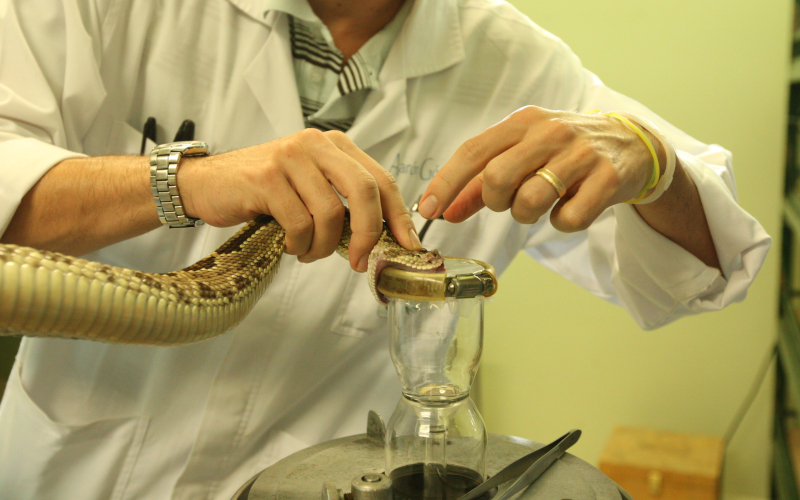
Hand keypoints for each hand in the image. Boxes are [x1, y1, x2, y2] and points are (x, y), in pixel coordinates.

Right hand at [179, 129, 420, 271]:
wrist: (205, 185)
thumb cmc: (263, 193)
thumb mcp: (310, 188)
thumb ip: (344, 203)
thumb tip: (384, 240)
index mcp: (334, 145)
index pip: (381, 179)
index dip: (398, 216)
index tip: (408, 246)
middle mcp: (315, 144)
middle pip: (365, 191)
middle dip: (369, 234)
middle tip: (360, 262)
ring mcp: (290, 158)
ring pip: (331, 214)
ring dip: (322, 246)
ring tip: (306, 252)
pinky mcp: (267, 178)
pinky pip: (300, 224)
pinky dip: (298, 245)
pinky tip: (287, 245)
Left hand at [417, 106, 663, 230]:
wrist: (631, 143)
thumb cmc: (563, 152)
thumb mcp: (522, 155)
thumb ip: (481, 186)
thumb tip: (443, 211)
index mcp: (523, 122)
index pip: (474, 151)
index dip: (447, 183)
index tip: (428, 210)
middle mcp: (550, 132)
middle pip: (497, 177)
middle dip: (495, 202)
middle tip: (508, 203)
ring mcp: (581, 153)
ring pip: (530, 200)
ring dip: (527, 214)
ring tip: (542, 203)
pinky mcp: (608, 178)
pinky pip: (568, 218)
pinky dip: (562, 222)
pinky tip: (570, 207)